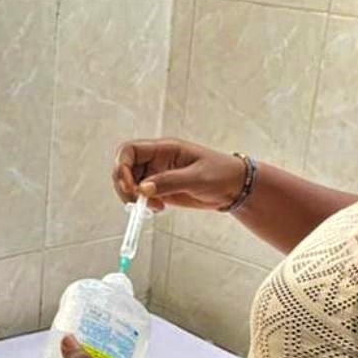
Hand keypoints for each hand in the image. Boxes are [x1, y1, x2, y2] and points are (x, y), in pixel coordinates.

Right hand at [113, 138, 246, 211]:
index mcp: (164, 148)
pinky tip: (159, 209)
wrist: (236, 187)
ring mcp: (157, 175)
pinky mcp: (161, 189)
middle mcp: (156, 160)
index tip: (131, 188)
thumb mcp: (198, 178)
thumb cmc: (222, 174)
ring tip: (154, 207)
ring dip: (134, 198)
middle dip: (125, 186)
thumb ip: (170, 182)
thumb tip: (143, 189)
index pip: (129, 150)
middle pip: (124, 168)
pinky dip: (143, 205)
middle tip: (138, 202)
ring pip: (130, 184)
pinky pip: (141, 196)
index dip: (122, 167)